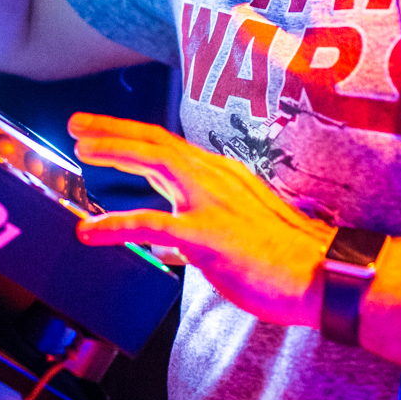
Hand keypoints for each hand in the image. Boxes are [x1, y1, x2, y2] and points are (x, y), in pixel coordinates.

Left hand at [68, 113, 334, 327]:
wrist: (323, 276)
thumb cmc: (282, 260)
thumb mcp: (231, 236)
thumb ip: (192, 234)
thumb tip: (163, 245)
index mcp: (220, 179)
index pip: (167, 147)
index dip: (130, 136)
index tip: (98, 131)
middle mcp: (215, 180)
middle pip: (156, 143)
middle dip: (113, 131)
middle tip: (77, 124)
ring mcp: (213, 204)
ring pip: (156, 165)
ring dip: (115, 154)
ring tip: (81, 152)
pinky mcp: (210, 235)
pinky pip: (155, 225)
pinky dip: (118, 224)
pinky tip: (90, 231)